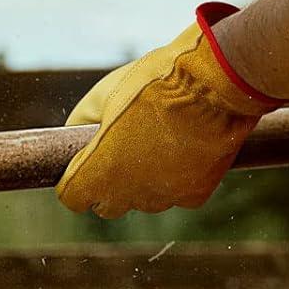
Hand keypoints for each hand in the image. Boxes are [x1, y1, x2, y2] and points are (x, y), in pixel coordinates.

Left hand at [55, 4, 284, 217]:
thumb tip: (74, 133)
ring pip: (144, 200)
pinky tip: (184, 150)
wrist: (215, 85)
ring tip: (158, 144)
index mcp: (100, 169)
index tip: (84, 165)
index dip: (76, 180)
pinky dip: (177, 178)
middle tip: (120, 154)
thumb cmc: (156, 82)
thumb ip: (82, 120)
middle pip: (107, 206)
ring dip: (144, 182)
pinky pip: (176, 194)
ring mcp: (163, 197)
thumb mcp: (105, 92)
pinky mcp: (193, 196)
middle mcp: (128, 192)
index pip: (72, 198)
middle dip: (108, 186)